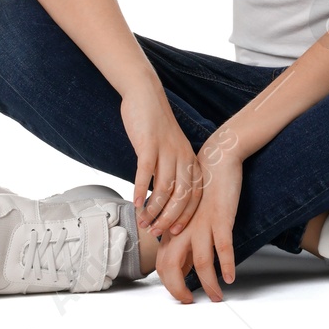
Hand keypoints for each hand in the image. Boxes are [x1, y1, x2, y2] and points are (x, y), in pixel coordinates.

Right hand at [119, 91, 202, 237]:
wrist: (146, 95)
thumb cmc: (155, 127)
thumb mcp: (170, 151)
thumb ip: (170, 172)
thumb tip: (163, 200)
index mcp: (190, 159)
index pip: (194, 195)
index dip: (185, 216)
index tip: (175, 233)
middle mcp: (182, 156)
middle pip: (182, 196)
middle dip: (169, 218)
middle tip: (155, 232)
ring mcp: (166, 150)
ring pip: (164, 187)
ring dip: (153, 209)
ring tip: (142, 221)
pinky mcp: (149, 143)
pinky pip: (146, 171)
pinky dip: (140, 189)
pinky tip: (134, 203)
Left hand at [155, 136, 243, 303]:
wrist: (216, 160)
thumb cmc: (203, 189)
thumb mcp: (188, 216)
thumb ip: (185, 240)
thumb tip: (188, 267)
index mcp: (172, 229)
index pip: (163, 265)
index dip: (170, 284)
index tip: (183, 295)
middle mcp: (182, 229)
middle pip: (172, 269)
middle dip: (181, 291)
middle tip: (192, 301)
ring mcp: (201, 225)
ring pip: (201, 264)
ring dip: (209, 285)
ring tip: (218, 297)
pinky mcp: (220, 219)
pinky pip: (223, 249)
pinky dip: (227, 266)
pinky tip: (231, 278)